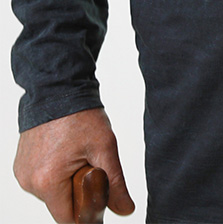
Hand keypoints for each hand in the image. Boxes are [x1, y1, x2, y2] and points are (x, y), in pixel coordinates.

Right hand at [14, 107, 134, 222]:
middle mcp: (29, 181)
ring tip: (76, 152)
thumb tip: (125, 209)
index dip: (86, 210)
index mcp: (47, 181)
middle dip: (77, 190)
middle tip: (88, 163)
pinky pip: (41, 179)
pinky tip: (64, 151)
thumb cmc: (80, 114)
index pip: (67, 218)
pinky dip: (55, 171)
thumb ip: (115, 183)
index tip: (97, 195)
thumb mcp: (104, 147)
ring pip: (51, 192)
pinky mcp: (21, 164)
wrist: (59, 88)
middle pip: (59, 204)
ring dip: (66, 180)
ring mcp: (22, 173)